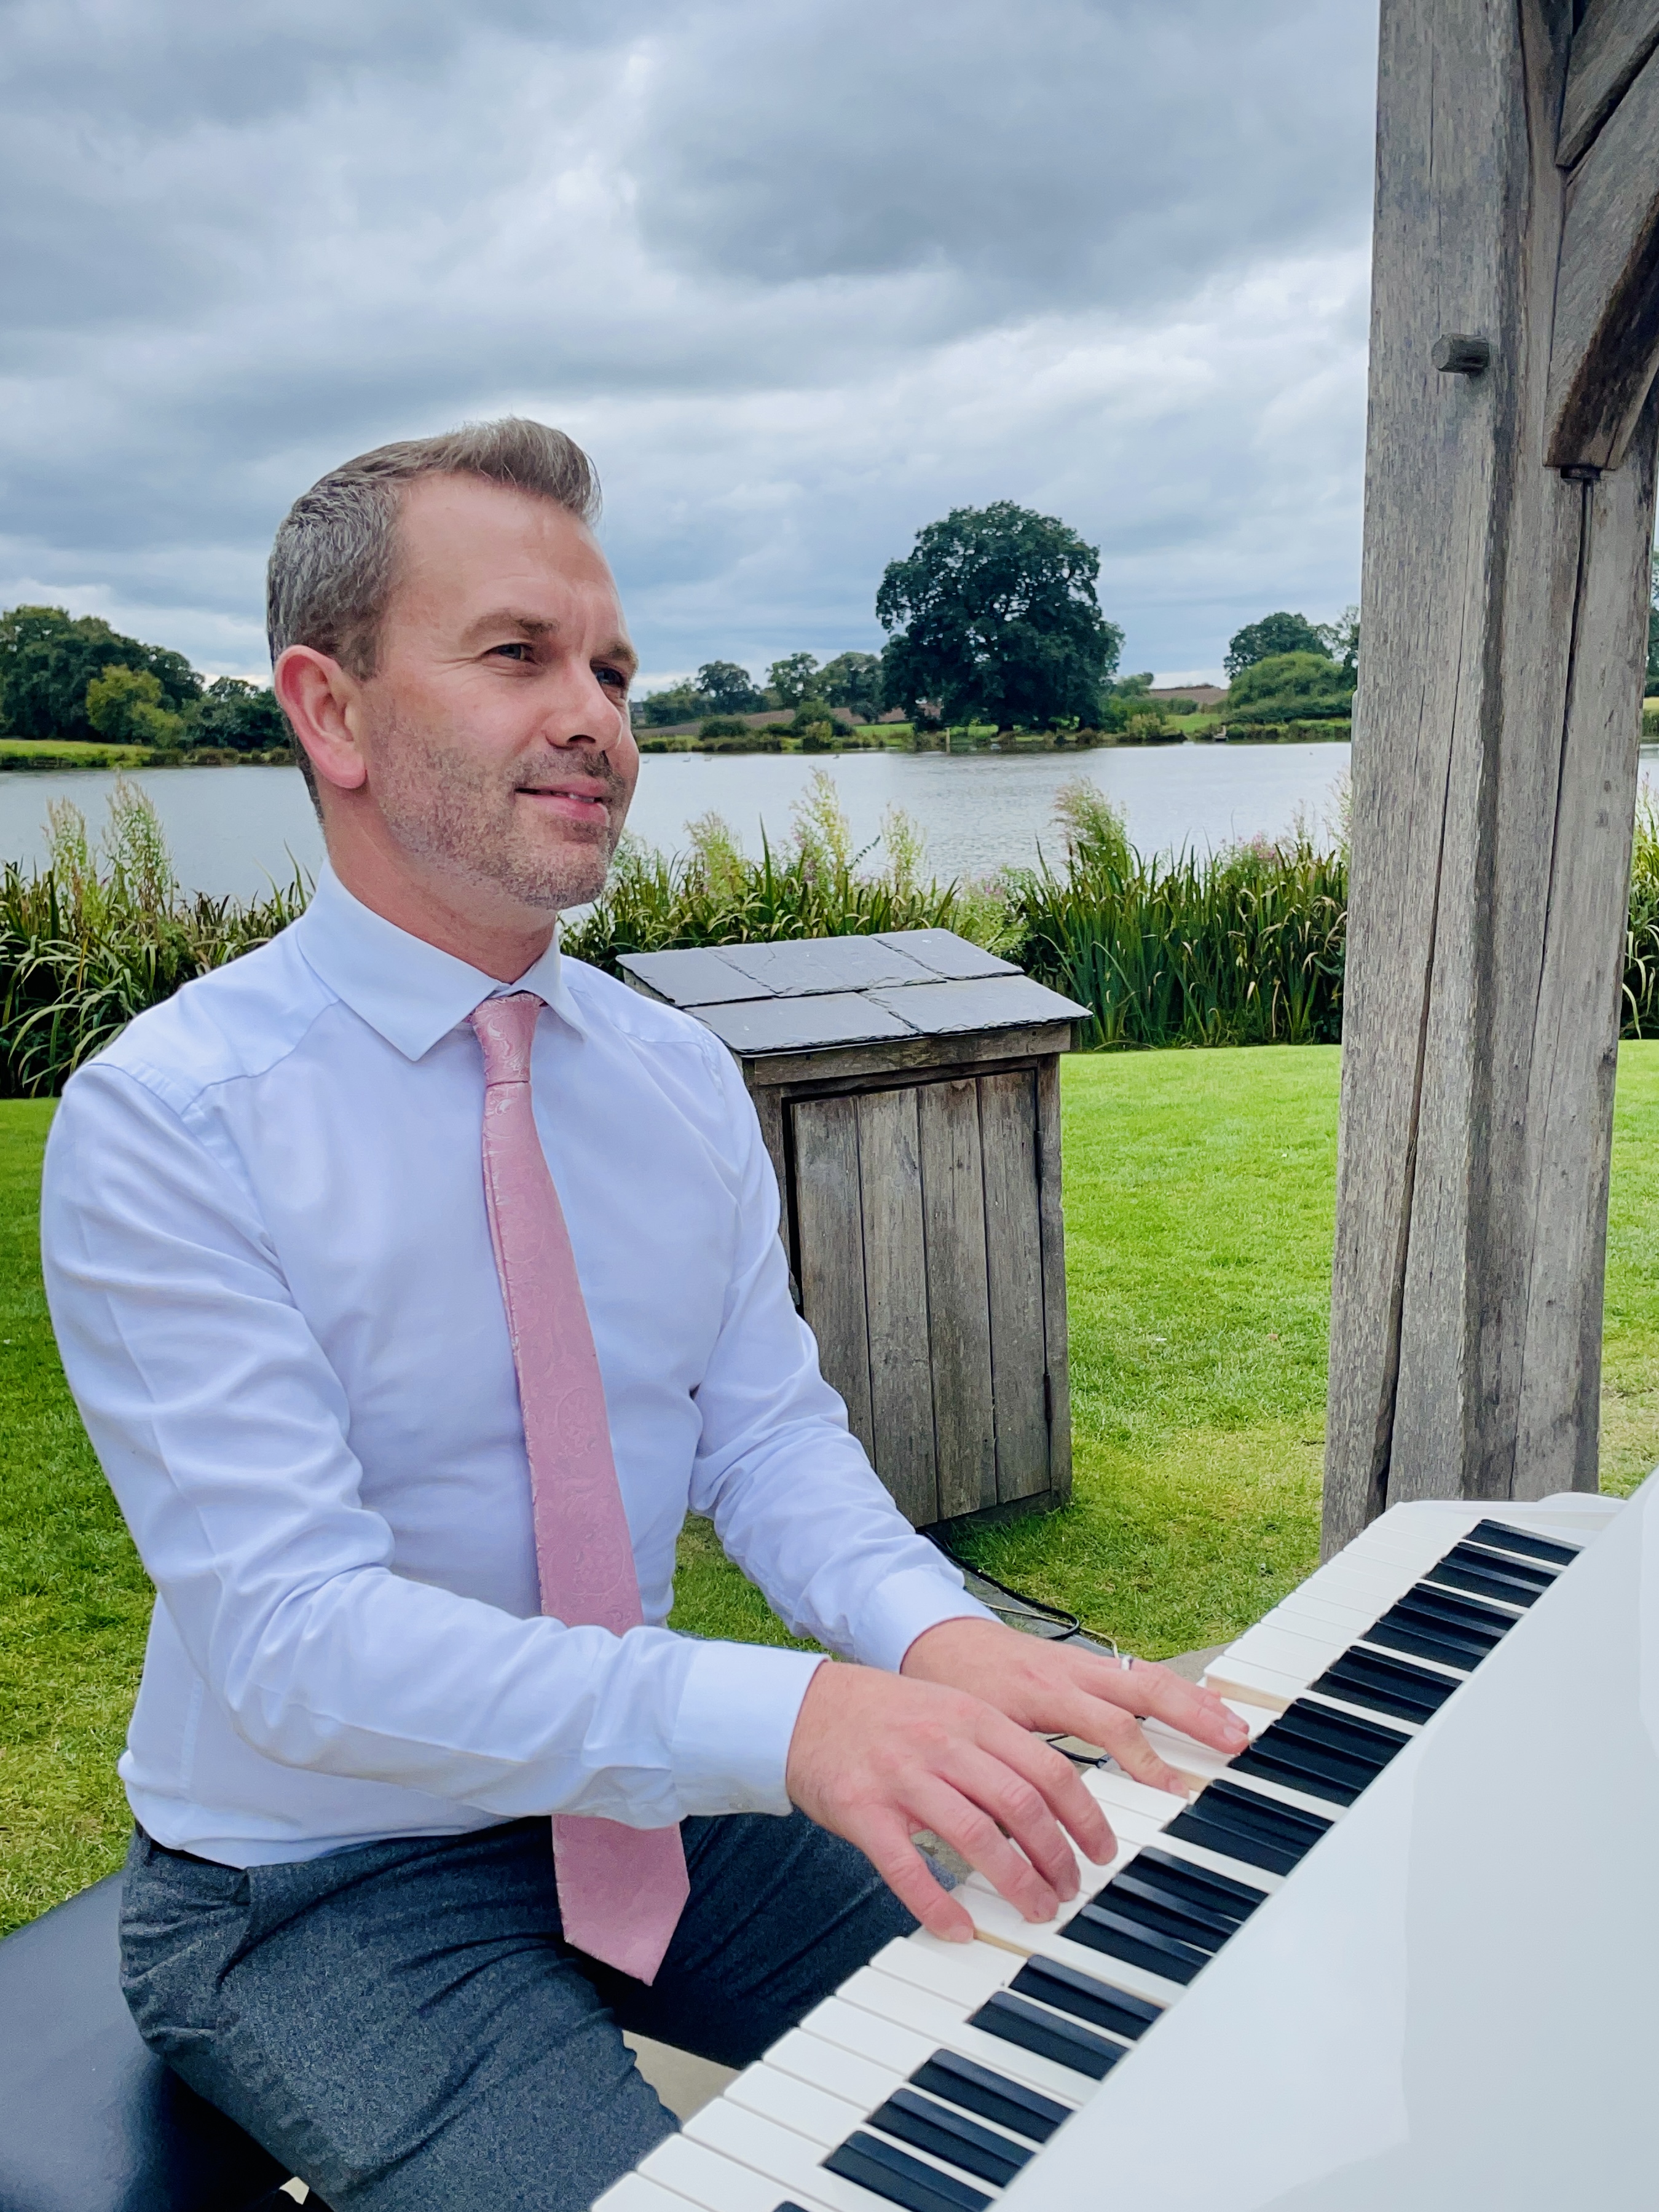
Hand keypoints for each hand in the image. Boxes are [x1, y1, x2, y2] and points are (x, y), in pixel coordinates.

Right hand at [784, 1658, 1116, 1942]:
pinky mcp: (863, 1811)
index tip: (1101, 1851)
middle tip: (1070, 1890)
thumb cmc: (887, 1716)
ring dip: (1015, 1882)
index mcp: (973, 1719)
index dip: (1084, 1817)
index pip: (1048, 1770)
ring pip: (974, 1836)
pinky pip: (906, 1866)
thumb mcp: (952, 1711)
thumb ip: (998, 1747)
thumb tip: (1055, 1798)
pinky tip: (958, 1929)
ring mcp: (902, 1777)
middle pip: (1020, 1805)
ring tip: (1036, 1910)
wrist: (808, 1709)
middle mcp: (943, 1745)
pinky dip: (936, 1905)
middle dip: (1056, 1857)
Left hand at [900, 1617, 1249, 1796]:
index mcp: (1042, 1690)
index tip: (1175, 1792)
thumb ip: (1001, 1787)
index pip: (1108, 1724)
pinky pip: (1138, 1671)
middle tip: (1233, 1743)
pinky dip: (1174, 1688)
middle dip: (1194, 1715)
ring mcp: (1081, 1662)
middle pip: (1145, 1687)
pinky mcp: (1085, 1662)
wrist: (934, 1635)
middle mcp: (1070, 1670)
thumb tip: (1027, 1848)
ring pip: (1149, 1675)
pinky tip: (1201, 1705)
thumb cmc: (948, 1688)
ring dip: (1195, 1700)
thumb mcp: (969, 1742)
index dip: (1144, 1760)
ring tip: (1234, 1726)